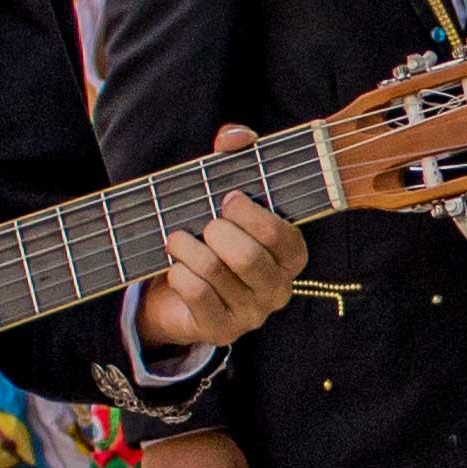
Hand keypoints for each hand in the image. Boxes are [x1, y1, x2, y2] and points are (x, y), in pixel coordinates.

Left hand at [137, 123, 311, 356]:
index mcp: (291, 256)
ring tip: (177, 239)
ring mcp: (251, 314)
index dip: (252, 215)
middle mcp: (278, 289)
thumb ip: (237, 155)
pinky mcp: (222, 331)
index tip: (228, 198)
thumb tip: (233, 136)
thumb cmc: (213, 236)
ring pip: (215, 273)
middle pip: (249, 258)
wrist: (179, 290)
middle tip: (204, 223)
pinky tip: (175, 266)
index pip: (283, 237)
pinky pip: (197, 296)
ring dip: (187, 248)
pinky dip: (179, 273)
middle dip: (217, 232)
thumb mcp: (226, 194)